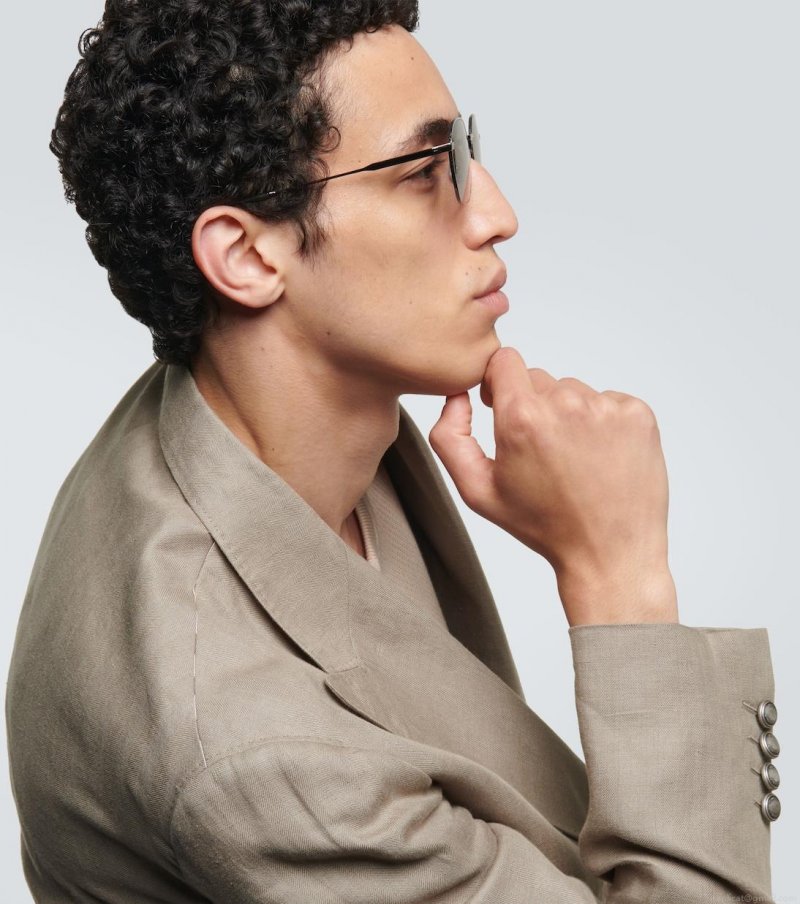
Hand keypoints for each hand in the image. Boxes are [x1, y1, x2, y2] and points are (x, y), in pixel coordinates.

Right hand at [428, 346, 677, 625]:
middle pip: (539, 378)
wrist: (609, 553)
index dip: (499, 383)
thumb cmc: (542, 526)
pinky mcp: (638, 414)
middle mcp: (566, 404)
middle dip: (533, 405)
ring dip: (569, 415)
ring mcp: (606, 408)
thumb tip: (456, 397)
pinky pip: (608, 401)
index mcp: (522, 418)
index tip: (503, 408)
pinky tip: (600, 458)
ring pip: (574, 391)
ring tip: (574, 460)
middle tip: (542, 452)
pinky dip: (602, 423)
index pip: (504, 360)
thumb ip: (448, 437)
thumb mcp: (477, 491)